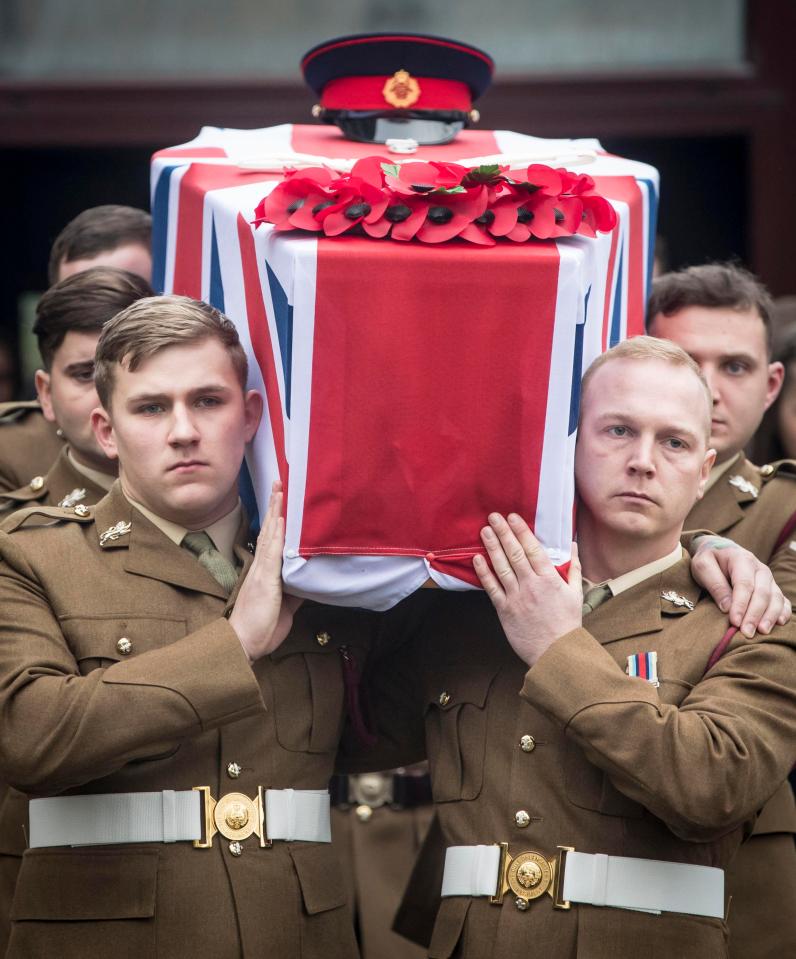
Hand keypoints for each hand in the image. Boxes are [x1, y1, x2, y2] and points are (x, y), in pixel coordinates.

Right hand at [228, 482, 302, 661]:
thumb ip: (295, 591)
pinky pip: (272, 553)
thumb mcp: (285, 606)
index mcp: (265, 572)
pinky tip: (281, 520)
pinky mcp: (265, 580)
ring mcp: (262, 571)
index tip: (282, 500)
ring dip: (276, 512)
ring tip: (280, 489)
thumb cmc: (261, 628)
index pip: (273, 539)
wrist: (244, 644)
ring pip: (270, 535)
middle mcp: (261, 567)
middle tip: (280, 482)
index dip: (277, 519)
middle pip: (270, 530)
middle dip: (275, 506)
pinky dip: (277, 535)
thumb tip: (308, 581)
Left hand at [473, 512, 581, 666]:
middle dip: (503, 533)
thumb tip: (573, 546)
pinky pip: (492, 588)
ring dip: (492, 547)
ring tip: (485, 531)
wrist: (556, 652)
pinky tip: (477, 559)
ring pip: (501, 567)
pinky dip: (484, 572)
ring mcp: (516, 597)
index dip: (521, 531)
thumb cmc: (567, 624)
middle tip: (493, 517)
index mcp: (549, 579)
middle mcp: (531, 585)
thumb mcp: (576, 594)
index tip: (513, 517)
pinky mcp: (505, 610)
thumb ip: (573, 568)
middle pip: (515, 553)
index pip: (533, 549)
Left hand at [690, 535, 791, 636]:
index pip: (745, 584)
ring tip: (762, 632)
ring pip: (776, 598)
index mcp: (742, 559)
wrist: (719, 550)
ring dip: (770, 616)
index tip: (735, 622)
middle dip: (755, 614)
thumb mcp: (703, 566)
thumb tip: (727, 607)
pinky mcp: (772, 587)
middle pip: (762, 593)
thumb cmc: (709, 559)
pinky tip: (779, 623)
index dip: (741, 605)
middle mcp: (760, 568)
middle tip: (747, 632)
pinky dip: (783, 612)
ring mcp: (769, 578)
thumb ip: (714, 584)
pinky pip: (783, 600)